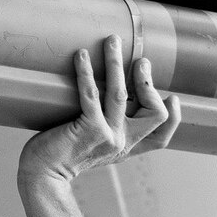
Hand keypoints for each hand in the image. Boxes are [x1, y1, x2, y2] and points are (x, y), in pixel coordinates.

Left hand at [19, 36, 180, 185]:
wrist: (42, 175)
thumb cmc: (62, 156)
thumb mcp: (93, 148)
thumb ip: (106, 131)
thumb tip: (108, 98)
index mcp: (126, 148)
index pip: (162, 138)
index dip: (174, 118)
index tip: (171, 98)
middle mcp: (122, 143)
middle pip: (155, 114)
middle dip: (148, 83)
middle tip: (140, 61)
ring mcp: (108, 136)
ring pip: (120, 94)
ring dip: (116, 63)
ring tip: (112, 41)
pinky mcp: (88, 129)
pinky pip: (91, 93)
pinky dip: (86, 71)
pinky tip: (81, 55)